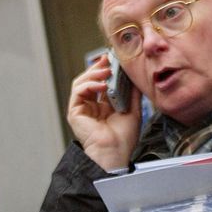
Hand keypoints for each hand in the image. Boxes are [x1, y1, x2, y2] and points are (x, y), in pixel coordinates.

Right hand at [67, 54, 140, 169]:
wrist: (115, 152)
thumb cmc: (123, 138)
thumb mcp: (133, 110)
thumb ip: (133, 93)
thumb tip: (136, 76)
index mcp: (103, 106)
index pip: (102, 82)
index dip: (107, 70)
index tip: (115, 59)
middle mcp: (91, 106)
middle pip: (90, 80)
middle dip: (99, 67)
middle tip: (109, 59)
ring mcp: (82, 109)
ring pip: (81, 82)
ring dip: (93, 73)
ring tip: (106, 70)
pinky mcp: (75, 112)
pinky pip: (78, 92)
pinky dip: (89, 84)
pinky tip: (101, 84)